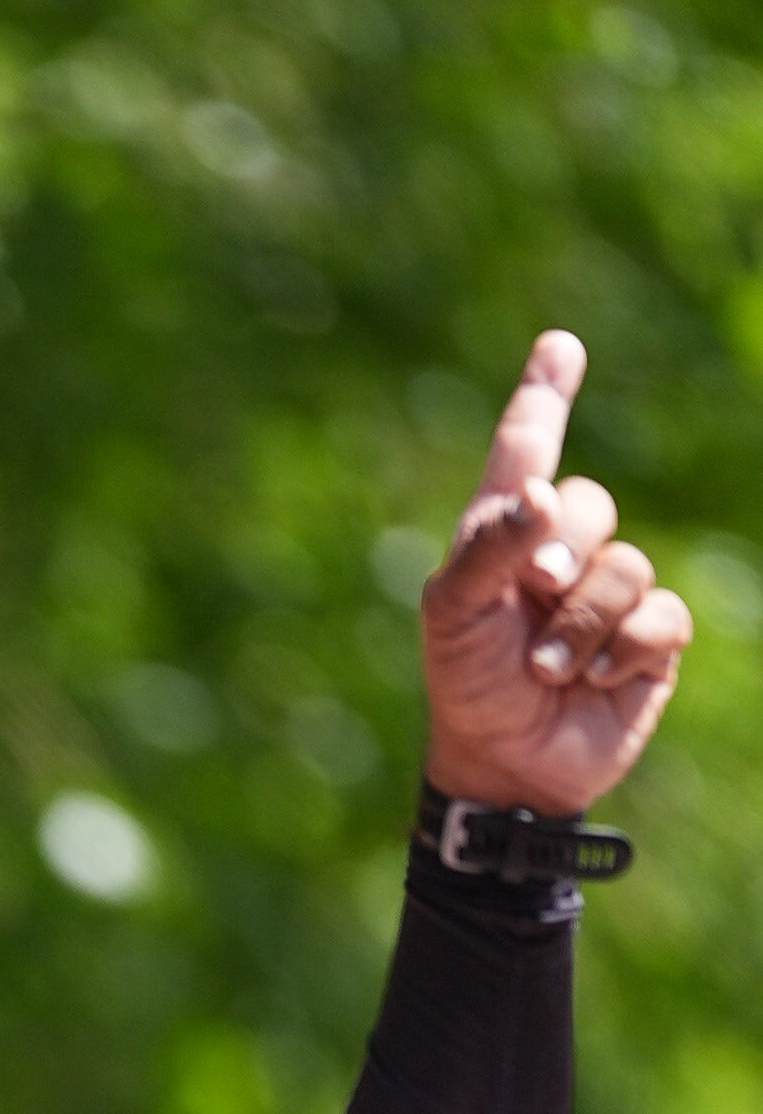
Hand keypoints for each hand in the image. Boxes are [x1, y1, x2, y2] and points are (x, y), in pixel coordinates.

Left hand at [420, 329, 689, 813]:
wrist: (506, 767)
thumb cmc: (467, 686)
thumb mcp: (452, 616)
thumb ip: (486, 547)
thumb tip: (537, 495)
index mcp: (505, 535)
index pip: (526, 450)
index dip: (544, 397)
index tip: (559, 346)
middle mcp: (561, 552)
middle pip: (590, 503)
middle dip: (564, 550)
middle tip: (535, 593)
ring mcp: (609, 593)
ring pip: (627, 566)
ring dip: (582, 624)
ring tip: (547, 669)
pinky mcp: (649, 638)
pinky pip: (662, 614)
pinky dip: (623, 647)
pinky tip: (594, 678)